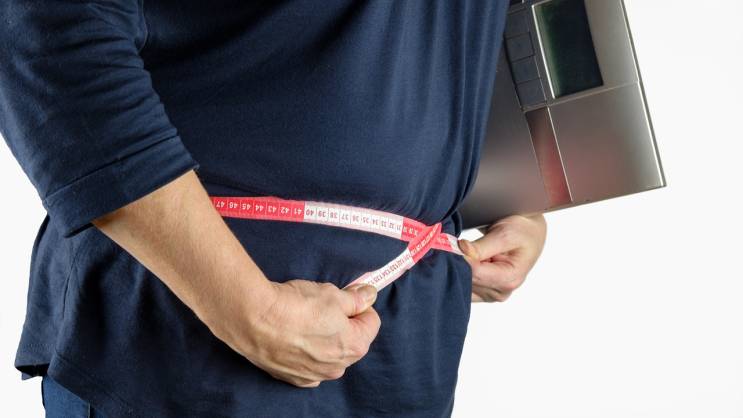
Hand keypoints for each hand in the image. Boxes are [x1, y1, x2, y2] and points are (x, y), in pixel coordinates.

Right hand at [218, 280, 380, 387]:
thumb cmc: (296, 306)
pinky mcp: (291, 377)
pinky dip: (304, 352)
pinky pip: (307, 364)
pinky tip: (294, 336)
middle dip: (343, 323)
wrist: (254, 319)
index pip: (371, 321)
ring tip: (304, 319)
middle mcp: (337, 367)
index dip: (359, 305)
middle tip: (323, 305)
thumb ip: (355, 299)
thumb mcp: (333, 294)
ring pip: (328, 353)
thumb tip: (369, 295)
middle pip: (351, 340)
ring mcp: (314, 375)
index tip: (347, 296)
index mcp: (354, 346)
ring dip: (323, 337)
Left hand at [458, 214, 545, 301]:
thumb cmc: (521, 232)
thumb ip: (482, 246)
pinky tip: (465, 260)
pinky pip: (463, 285)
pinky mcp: (482, 293)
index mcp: (509, 279)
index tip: (454, 242)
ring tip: (467, 250)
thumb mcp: (504, 234)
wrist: (528, 235)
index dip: (462, 257)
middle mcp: (500, 292)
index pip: (475, 273)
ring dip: (458, 267)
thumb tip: (462, 251)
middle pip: (467, 280)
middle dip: (458, 262)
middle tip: (455, 244)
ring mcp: (490, 294)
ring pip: (462, 284)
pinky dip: (459, 272)